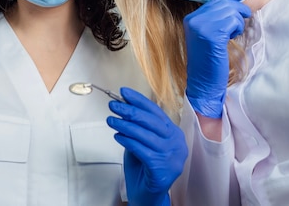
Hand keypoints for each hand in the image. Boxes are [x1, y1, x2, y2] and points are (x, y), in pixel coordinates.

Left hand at [107, 87, 186, 205]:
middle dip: (130, 111)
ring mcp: (172, 157)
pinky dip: (128, 141)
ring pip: (146, 135)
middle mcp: (177, 144)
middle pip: (152, 122)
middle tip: (114, 105)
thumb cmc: (144, 168)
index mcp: (174, 134)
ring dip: (125, 126)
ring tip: (111, 120)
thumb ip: (137, 127)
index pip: (156, 112)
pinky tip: (117, 136)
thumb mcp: (142, 143)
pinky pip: (142, 150)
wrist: (147, 196)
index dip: (139, 101)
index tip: (123, 92)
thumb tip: (123, 106)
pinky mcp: (162, 170)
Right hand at [184, 0, 250, 116]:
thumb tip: (235, 3)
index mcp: (191, 19)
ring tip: (231, 36)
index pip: (214, 1)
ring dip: (237, 24)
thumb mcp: (209, 36)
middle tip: (243, 20)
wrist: (204, 83)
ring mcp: (201, 26)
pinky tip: (231, 38)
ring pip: (231, 12)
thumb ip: (216, 19)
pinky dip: (236, 29)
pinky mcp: (212, 35)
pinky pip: (232, 22)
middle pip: (224, 4)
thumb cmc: (209, 61)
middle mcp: (194, 20)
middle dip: (238, 11)